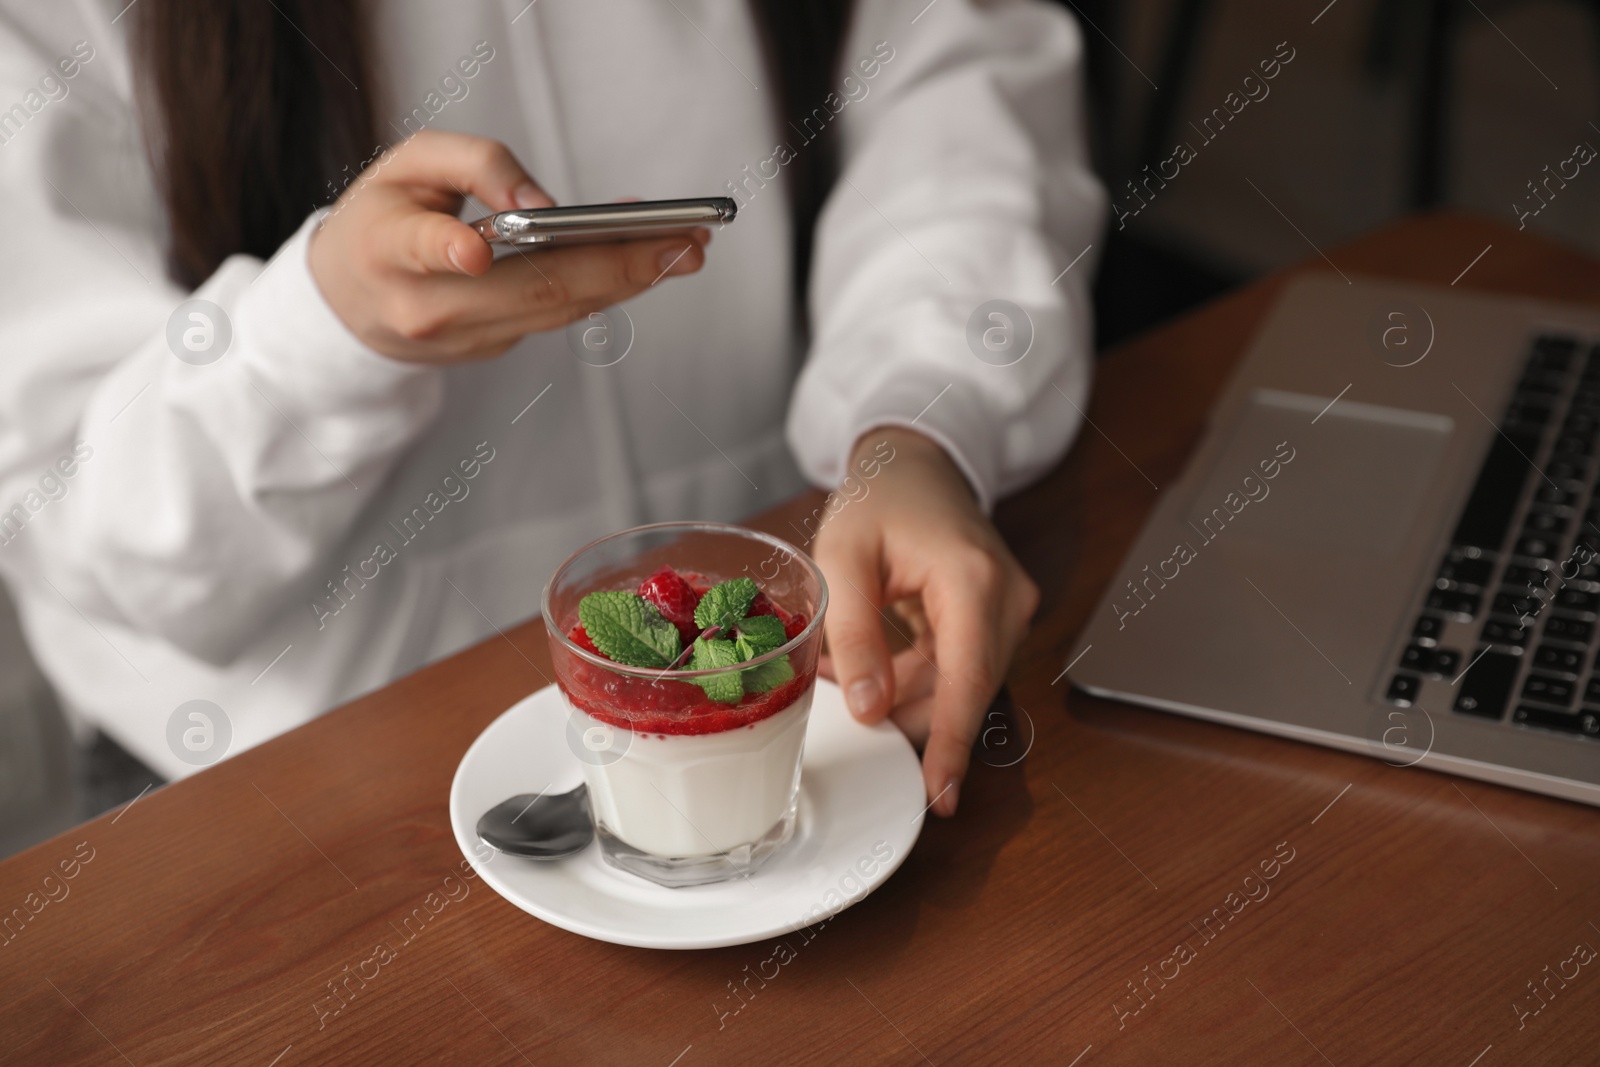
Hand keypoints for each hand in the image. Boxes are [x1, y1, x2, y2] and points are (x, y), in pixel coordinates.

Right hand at [308, 129, 709, 362]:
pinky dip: (606, 284)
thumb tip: (544, 203)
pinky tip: (649, 258)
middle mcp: (427, 307)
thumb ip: (472, 163)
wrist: (349, 303)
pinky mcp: (492, 348)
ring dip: (631, 278)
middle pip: (530, 289)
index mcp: (389, 249)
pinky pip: (557, 313)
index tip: (475, 250)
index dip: (450, 250)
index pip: (423, 251)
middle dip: (616, 266)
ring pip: (557, 309)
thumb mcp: (407, 166)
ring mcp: (464, 339)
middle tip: (683, 242)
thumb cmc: (383, 219)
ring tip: (688, 247)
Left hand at [813, 427, 1038, 816]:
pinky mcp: (1001, 618)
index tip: (940, 796)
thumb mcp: (843, 559)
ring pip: (963, 686)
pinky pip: (961, 669)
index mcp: (974, 580)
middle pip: (965, 691)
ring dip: (910, 698)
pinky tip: (880, 672)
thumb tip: (869, 710)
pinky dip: (919, 680)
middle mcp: (1009, 599)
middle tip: (852, 726)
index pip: (966, 681)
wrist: (915, 463)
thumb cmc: (879, 499)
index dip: (950, 744)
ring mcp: (1011, 609)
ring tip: (855, 685)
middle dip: (910, 719)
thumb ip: (852, 636)